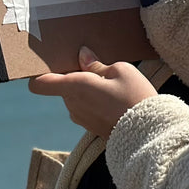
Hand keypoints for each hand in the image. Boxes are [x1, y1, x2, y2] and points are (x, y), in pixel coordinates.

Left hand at [28, 47, 157, 137]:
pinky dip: (94, 100)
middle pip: (62, 85)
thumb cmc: (135, 97)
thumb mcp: (121, 70)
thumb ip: (96, 64)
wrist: (149, 132)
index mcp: (74, 87)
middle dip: (75, 75)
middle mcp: (72, 104)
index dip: (40, 72)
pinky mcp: (90, 126)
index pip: (40, 83)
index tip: (52, 63)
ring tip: (111, 85)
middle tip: (98, 67)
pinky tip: (114, 99)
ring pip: (75, 96)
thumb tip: (82, 56)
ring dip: (86, 89)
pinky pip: (85, 107)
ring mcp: (80, 117)